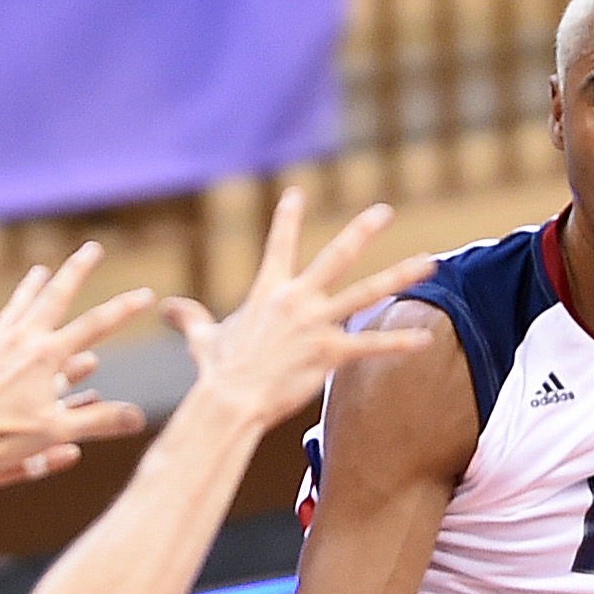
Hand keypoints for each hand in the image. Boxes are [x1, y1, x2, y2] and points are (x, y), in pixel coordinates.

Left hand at [0, 242, 154, 477]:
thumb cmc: (3, 439)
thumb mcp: (58, 432)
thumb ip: (100, 421)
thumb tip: (140, 417)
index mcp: (47, 356)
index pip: (96, 326)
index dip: (124, 309)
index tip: (147, 294)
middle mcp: (21, 341)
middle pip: (55, 297)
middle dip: (77, 271)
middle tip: (93, 248)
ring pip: (17, 306)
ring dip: (31, 286)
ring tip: (40, 270)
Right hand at [162, 190, 437, 428]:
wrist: (228, 400)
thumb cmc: (216, 372)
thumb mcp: (202, 338)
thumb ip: (189, 319)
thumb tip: (164, 308)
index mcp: (268, 291)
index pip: (278, 243)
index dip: (286, 217)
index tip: (296, 193)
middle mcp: (297, 300)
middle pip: (336, 256)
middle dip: (361, 231)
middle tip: (383, 210)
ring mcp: (316, 324)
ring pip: (366, 292)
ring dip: (400, 275)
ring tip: (429, 261)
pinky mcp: (329, 353)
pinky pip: (370, 346)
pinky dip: (398, 344)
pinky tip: (425, 341)